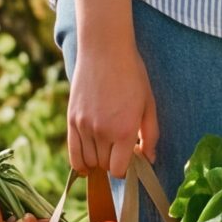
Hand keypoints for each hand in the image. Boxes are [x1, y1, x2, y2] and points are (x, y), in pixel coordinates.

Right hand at [68, 31, 157, 179]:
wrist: (104, 51)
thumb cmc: (132, 74)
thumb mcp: (149, 104)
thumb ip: (151, 135)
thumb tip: (149, 159)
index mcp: (124, 130)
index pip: (119, 170)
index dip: (126, 169)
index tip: (131, 158)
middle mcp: (102, 132)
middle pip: (104, 166)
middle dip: (114, 163)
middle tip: (121, 149)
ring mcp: (83, 127)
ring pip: (88, 162)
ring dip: (99, 161)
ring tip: (108, 148)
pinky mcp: (71, 120)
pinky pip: (73, 154)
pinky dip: (80, 163)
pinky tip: (88, 163)